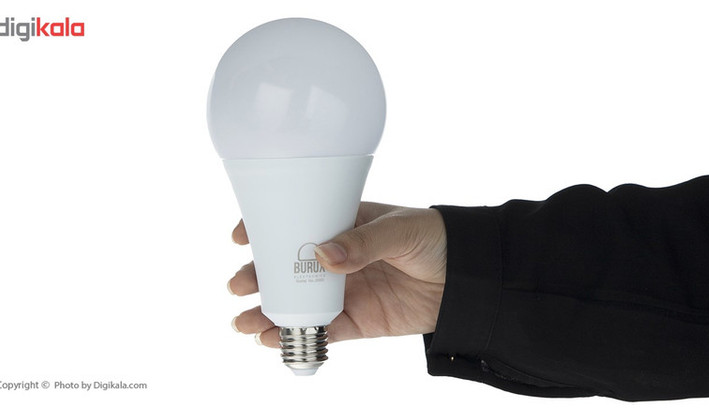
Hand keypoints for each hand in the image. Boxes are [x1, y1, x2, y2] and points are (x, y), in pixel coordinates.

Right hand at [227, 202, 446, 347]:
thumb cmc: (437, 238)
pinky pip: (322, 331)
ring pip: (298, 303)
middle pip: (288, 268)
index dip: (265, 228)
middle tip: (238, 286)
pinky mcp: (358, 321)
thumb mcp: (401, 229)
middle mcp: (338, 258)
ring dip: (269, 313)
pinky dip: (299, 337)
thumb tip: (324, 255)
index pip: (297, 222)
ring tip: (245, 324)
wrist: (470, 279)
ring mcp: (345, 291)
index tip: (241, 236)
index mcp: (343, 224)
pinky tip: (275, 342)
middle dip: (258, 277)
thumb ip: (363, 241)